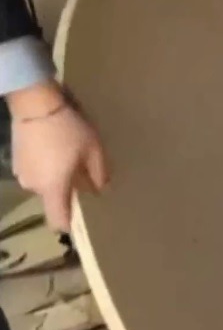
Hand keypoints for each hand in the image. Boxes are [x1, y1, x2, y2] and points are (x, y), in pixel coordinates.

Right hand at [7, 81, 107, 231]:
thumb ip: (98, 174)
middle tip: (82, 174)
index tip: (82, 218)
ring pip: (43, 186)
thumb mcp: (93, 150)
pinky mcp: (15, 162)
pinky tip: (54, 150)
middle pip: (53, 200)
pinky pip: (35, 173)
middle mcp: (33, 187)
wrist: (36, 104)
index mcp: (53, 188)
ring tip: (69, 157)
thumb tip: (101, 190)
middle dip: (67, 192)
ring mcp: (21, 174)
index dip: (70, 224)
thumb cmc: (68, 129)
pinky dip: (45, 168)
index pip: (58, 221)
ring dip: (55, 178)